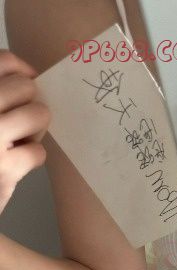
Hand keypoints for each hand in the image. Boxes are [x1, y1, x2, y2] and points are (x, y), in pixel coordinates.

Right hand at [0, 49, 50, 216]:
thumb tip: (30, 73)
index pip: (3, 61)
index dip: (21, 69)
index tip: (28, 79)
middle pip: (26, 86)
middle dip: (30, 105)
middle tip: (19, 125)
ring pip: (39, 114)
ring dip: (36, 130)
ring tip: (18, 142)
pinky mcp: (1, 168)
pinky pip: (38, 152)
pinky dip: (33, 159)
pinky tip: (16, 165)